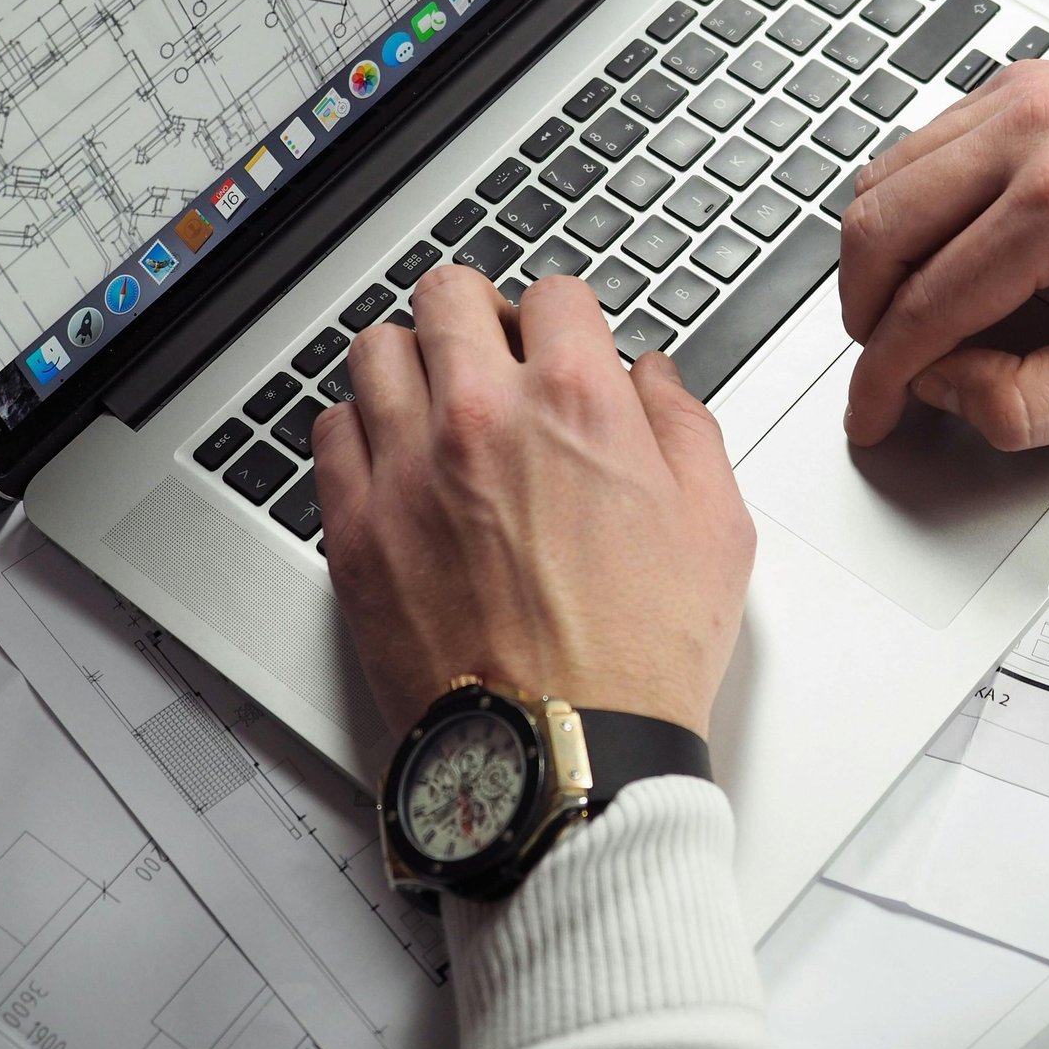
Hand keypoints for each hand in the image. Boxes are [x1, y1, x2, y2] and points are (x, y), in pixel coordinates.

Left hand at [313, 268, 755, 737]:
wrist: (564, 755)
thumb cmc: (641, 657)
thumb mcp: (718, 526)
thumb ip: (685, 428)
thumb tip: (654, 381)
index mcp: (576, 403)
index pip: (554, 293)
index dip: (565, 316)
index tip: (562, 341)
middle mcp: (481, 419)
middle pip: (448, 294)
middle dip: (478, 313)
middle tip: (493, 349)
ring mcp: (407, 471)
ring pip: (376, 351)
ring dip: (411, 360)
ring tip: (435, 397)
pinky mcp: (357, 531)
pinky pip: (330, 433)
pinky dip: (360, 428)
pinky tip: (393, 454)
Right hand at [839, 60, 1048, 449]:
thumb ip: (1029, 404)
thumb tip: (942, 386)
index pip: (926, 306)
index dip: (882, 376)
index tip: (871, 412)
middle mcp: (1033, 133)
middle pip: (877, 230)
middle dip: (863, 313)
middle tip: (883, 362)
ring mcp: (1023, 97)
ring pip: (881, 180)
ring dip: (876, 257)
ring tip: (907, 311)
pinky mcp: (1022, 84)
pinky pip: (918, 145)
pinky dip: (907, 203)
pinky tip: (938, 248)